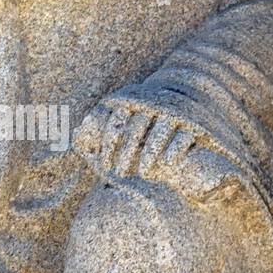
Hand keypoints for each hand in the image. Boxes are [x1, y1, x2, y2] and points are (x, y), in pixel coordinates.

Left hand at [75, 106, 239, 200]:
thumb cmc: (150, 117)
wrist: (191, 97)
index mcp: (136, 99)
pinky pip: (184, 135)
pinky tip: (167, 164)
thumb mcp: (129, 114)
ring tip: (141, 174)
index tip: (104, 166)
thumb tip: (77, 136)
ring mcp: (176, 112)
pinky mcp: (196, 124)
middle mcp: (155, 103)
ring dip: (149, 154)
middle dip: (125, 153)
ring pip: (160, 132)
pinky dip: (175, 149)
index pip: (118, 119)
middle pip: (136, 128)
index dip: (108, 144)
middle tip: (119, 175)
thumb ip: (103, 122)